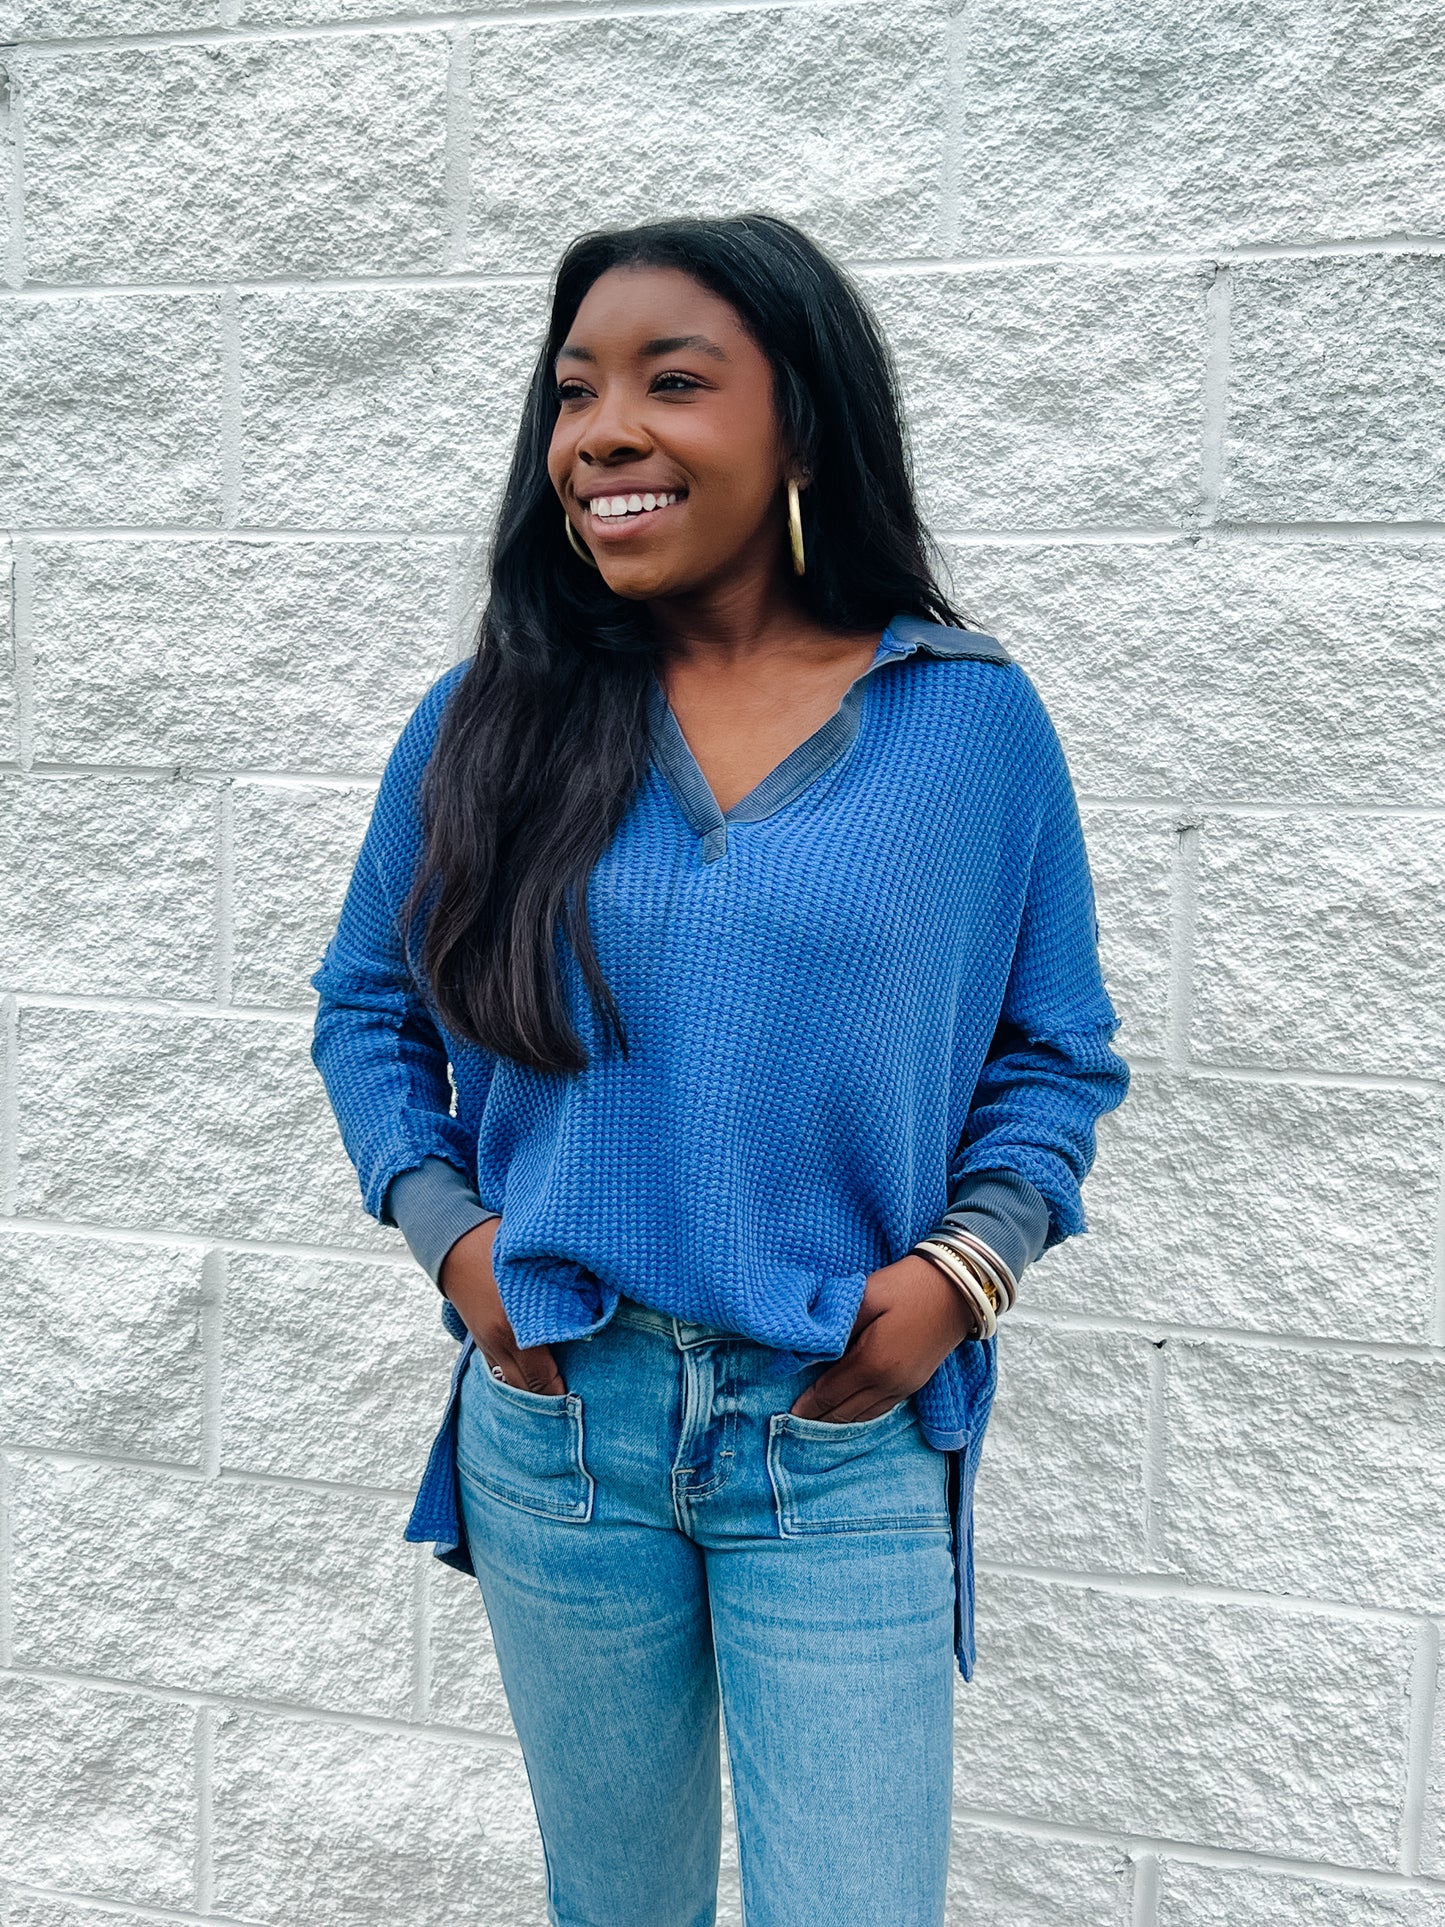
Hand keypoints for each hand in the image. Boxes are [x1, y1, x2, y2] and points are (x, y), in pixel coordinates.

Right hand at [439, 1218, 565, 1395]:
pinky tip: (532, 1381)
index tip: (579, 1400)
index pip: (540, 1376)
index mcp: (513, 1327)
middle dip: (546, 1400)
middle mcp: (497, 1342)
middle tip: (572, 1406)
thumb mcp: (536, 1267)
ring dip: (530, 1391)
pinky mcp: (478, 1339)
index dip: (559, 1392)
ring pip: (508, 1383)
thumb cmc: (500, 1248)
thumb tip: (594, 1308)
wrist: (455, 1243)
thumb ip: (563, 1290)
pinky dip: (515, 1378)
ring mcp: (484, 1343)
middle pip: (524, 1388)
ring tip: (555, 1400)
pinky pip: (497, 1370)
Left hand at [789, 1253, 981, 1422]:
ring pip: (864, 1416)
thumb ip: (836, 1328)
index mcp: (872, 1362)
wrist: (957, 1289)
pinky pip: (881, 1410)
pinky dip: (861, 1416)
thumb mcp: (865, 1297)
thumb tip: (808, 1353)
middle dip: (819, 1418)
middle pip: (845, 1411)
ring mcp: (904, 1387)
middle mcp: (888, 1383)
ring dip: (839, 1422)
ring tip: (817, 1422)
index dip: (808, 1403)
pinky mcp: (915, 1384)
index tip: (787, 1414)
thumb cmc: (906, 1285)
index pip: (830, 1391)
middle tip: (794, 1423)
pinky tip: (850, 1414)